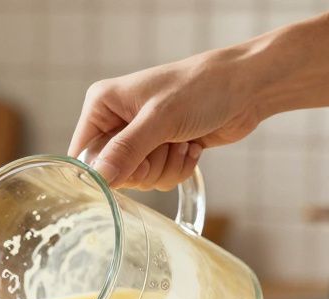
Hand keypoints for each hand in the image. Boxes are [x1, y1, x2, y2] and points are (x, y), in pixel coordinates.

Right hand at [68, 50, 262, 190]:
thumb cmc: (201, 88)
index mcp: (103, 105)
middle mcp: (117, 122)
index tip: (134, 163)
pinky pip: (160, 179)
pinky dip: (179, 168)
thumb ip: (126, 150)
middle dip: (146, 166)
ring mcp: (141, 139)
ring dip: (166, 167)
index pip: (84, 155)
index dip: (106, 169)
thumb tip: (99, 178)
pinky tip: (191, 145)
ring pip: (140, 180)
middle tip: (165, 143)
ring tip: (183, 140)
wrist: (245, 88)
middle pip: (113, 173)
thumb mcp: (160, 119)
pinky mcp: (162, 151)